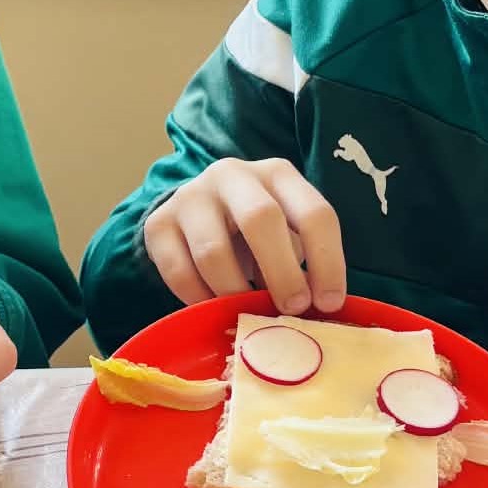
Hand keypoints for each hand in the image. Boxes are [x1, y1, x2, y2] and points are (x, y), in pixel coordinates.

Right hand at [143, 157, 345, 314]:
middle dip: (282, 273)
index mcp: (278, 174)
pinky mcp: (159, 223)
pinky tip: (213, 307)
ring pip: (213, 251)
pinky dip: (199, 299)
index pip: (314, 213)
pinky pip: (179, 272)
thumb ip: (304, 262)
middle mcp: (233, 175)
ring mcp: (191, 196)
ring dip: (236, 292)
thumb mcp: (288, 234)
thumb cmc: (258, 233)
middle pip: (260, 219)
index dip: (327, 262)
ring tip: (247, 313)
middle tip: (292, 310)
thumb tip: (318, 309)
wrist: (199, 212)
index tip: (328, 304)